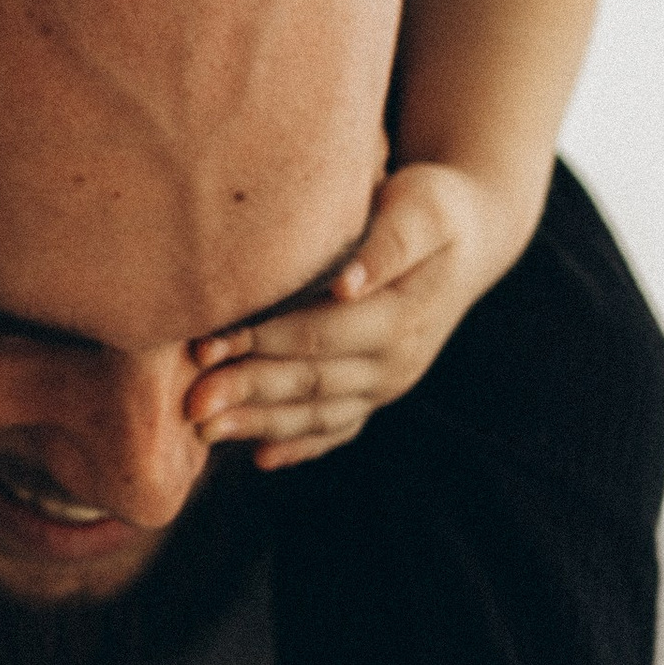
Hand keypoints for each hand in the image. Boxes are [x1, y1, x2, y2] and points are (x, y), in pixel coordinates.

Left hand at [186, 159, 528, 470]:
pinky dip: (300, 444)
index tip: (206, 345)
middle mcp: (395, 362)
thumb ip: (388, 244)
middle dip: (247, 393)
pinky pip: (338, 427)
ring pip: (318, 414)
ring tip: (204, 433)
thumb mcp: (422, 209)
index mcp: (401, 317)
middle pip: (310, 383)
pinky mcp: (377, 392)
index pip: (318, 335)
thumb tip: (346, 284)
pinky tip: (260, 456)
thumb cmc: (435, 208)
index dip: (261, 343)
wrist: (474, 238)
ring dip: (260, 425)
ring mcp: (387, 384)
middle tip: (190, 403)